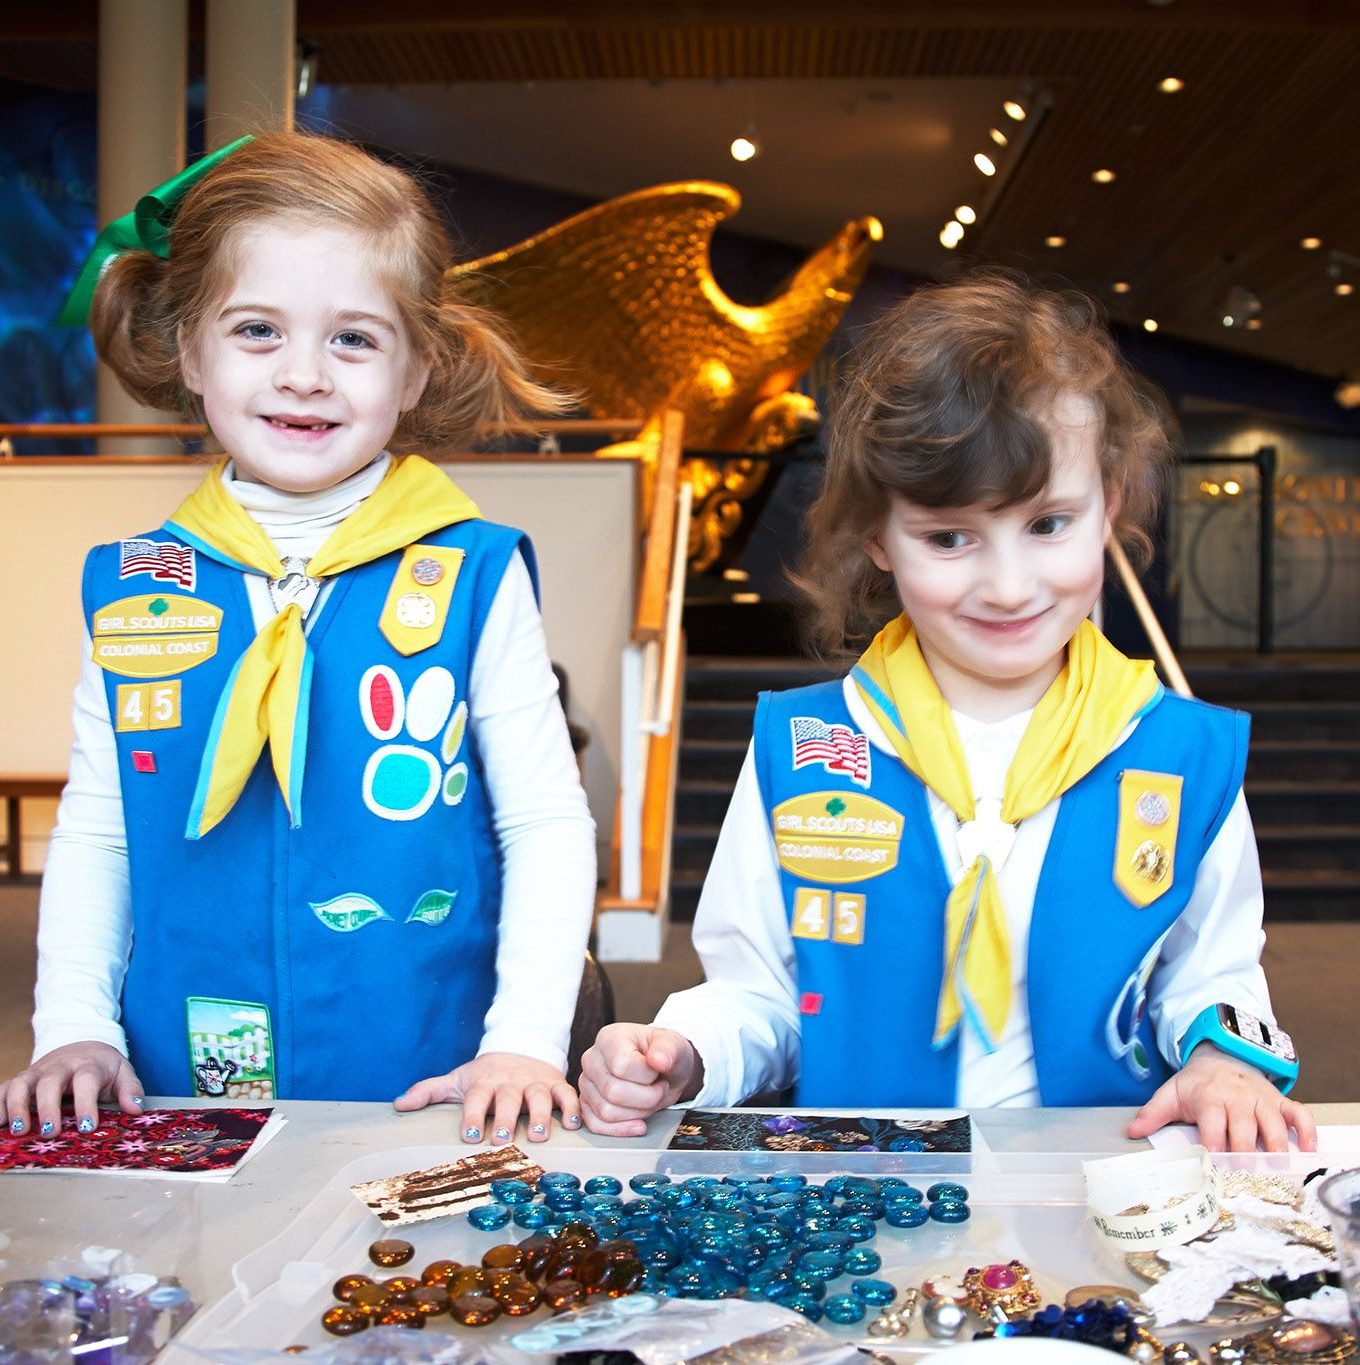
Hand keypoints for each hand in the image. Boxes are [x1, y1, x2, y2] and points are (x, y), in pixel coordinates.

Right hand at [1, 1042, 144, 1137]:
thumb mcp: (122, 1073)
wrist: (82, 1044)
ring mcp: (37, 1072)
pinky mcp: (21, 1080)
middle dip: (48, 1106)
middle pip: (50, 1081)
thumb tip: (137, 1110)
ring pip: (21, 1083)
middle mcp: (59, 1067)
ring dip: (17, 1106)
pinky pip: (3, 1089)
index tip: (88, 1126)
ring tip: (18, 1131)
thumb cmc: (103, 1067)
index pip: (86, 1081)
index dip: (86, 1103)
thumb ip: (131, 1090)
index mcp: (88, 1065)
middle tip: (50, 1131)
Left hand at [393, 1052, 578, 1143]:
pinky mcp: (556, 1082)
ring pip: (540, 1097)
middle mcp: (511, 1082)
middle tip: (503, 1139)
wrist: (521, 1043)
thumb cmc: (486, 1073)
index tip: (469, 1135)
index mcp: (485, 1082)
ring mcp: (535, 1082)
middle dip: (506, 1118)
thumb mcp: (458, 1078)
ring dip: (541, 1115)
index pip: (477, 1098)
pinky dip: (572, 1107)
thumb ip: (429, 1090)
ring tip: (539, 1135)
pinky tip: (574, 1124)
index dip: (473, 1116)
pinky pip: (567, 1094)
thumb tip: (398, 1105)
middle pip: (508, 1099)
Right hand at [579, 1023, 700, 1136]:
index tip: (657, 1072)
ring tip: (648, 1100)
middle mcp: (592, 1059)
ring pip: (606, 1112)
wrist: (663, 1072)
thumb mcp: (674, 1045)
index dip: (646, 1076)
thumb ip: (668, 1049)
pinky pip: (595, 1125)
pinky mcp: (587, 1105)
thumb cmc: (664, 1056)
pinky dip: (620, 1129)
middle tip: (658, 1089)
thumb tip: (659, 1059)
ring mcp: (587, 1083)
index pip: (621, 1066)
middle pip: (613, 1092)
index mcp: (609, 1038)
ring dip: (637, 1113)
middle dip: (646, 1098)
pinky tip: (637, 1124)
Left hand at [1127, 1042, 1316, 1152]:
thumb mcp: (1170, 1093)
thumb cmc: (1196, 1084)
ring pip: (1273, 1124)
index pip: (1212, 1125)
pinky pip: (1299, 1113)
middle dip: (1244, 1152)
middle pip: (1244, 1129)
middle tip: (1245, 1175)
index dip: (1214, 1146)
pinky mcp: (1279, 1100)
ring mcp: (1261, 1099)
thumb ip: (1153, 1114)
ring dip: (1275, 1146)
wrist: (1220, 1056)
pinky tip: (1308, 1150)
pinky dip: (1307, 1131)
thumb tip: (1131, 1132)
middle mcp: (1237, 1098)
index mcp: (1209, 1098)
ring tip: (1275, 1168)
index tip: (1213, 1166)